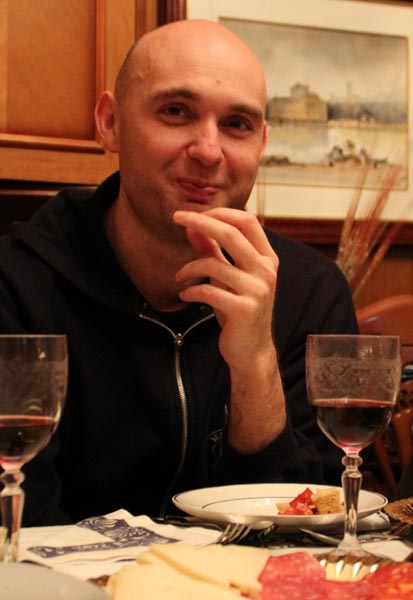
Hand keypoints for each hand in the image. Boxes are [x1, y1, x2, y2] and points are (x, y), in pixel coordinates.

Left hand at [173, 208, 285, 451]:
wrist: (251, 351)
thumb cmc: (238, 310)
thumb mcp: (227, 277)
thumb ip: (213, 251)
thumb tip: (193, 226)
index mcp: (267, 259)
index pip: (247, 221)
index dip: (220, 212)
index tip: (195, 213)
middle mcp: (266, 271)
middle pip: (232, 233)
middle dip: (201, 221)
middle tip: (177, 217)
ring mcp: (257, 291)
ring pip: (215, 264)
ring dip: (189, 267)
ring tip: (179, 276)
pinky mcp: (243, 310)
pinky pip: (208, 291)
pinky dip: (190, 290)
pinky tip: (185, 294)